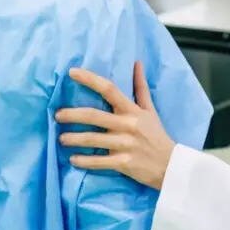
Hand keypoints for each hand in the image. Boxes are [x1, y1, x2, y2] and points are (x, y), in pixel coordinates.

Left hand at [56, 62, 175, 189]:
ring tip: (61, 138)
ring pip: (93, 139)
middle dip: (72, 115)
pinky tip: (73, 159)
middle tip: (57, 115)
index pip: (109, 89)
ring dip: (73, 139)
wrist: (171, 166)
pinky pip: (99, 162)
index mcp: (132, 110)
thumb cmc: (157, 135)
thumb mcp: (150, 110)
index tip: (72, 72)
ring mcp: (125, 145)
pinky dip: (84, 161)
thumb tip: (137, 63)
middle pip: (94, 115)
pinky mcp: (124, 163)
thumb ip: (141, 87)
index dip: (90, 79)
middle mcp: (127, 125)